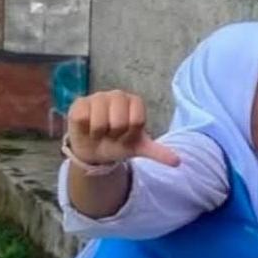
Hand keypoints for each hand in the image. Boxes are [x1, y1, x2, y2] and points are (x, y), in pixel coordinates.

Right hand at [66, 90, 180, 168]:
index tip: (126, 136)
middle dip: (115, 136)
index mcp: (135, 102)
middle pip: (119, 122)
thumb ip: (158, 152)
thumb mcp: (138, 148)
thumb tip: (178, 162)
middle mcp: (117, 95)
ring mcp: (98, 97)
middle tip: (111, 135)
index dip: (130, 135)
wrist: (94, 148)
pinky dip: (85, 130)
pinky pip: (83, 119)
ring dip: (99, 135)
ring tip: (99, 132)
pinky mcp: (80, 103)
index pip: (137, 122)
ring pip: (100, 122)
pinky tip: (87, 128)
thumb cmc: (117, 142)